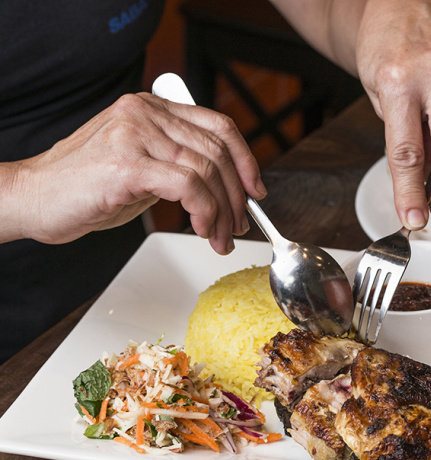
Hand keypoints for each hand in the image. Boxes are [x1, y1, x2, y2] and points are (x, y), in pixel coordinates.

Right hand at [1, 93, 265, 253]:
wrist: (33, 198)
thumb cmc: (85, 187)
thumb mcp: (142, 166)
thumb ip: (178, 164)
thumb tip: (225, 187)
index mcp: (151, 108)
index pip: (219, 125)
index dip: (245, 159)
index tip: (255, 190)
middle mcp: (144, 113)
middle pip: (218, 150)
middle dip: (237, 195)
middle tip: (239, 225)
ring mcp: (135, 134)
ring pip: (207, 170)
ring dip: (223, 212)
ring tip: (220, 237)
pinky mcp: (127, 163)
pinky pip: (188, 186)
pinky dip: (205, 212)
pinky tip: (202, 229)